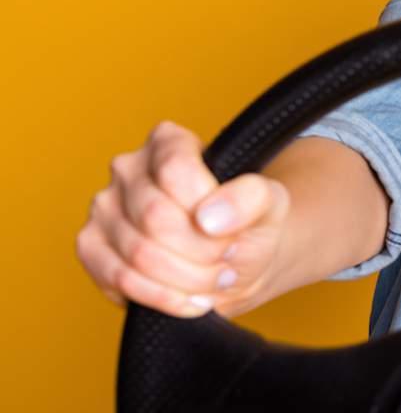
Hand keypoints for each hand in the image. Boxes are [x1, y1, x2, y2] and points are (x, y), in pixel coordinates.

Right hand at [75, 120, 290, 318]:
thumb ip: (252, 196)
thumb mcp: (270, 203)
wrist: (233, 264)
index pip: (177, 172)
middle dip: (203, 250)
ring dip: (188, 278)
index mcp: (169, 142)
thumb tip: (208, 217)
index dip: (212, 209)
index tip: (233, 229)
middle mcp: (128, 168)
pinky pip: (119, 280)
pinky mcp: (90, 248)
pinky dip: (163, 297)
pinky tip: (191, 299)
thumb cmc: (249, 225)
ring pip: (139, 254)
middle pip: (157, 217)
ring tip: (214, 277)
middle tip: (227, 257)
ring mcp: (103, 208)